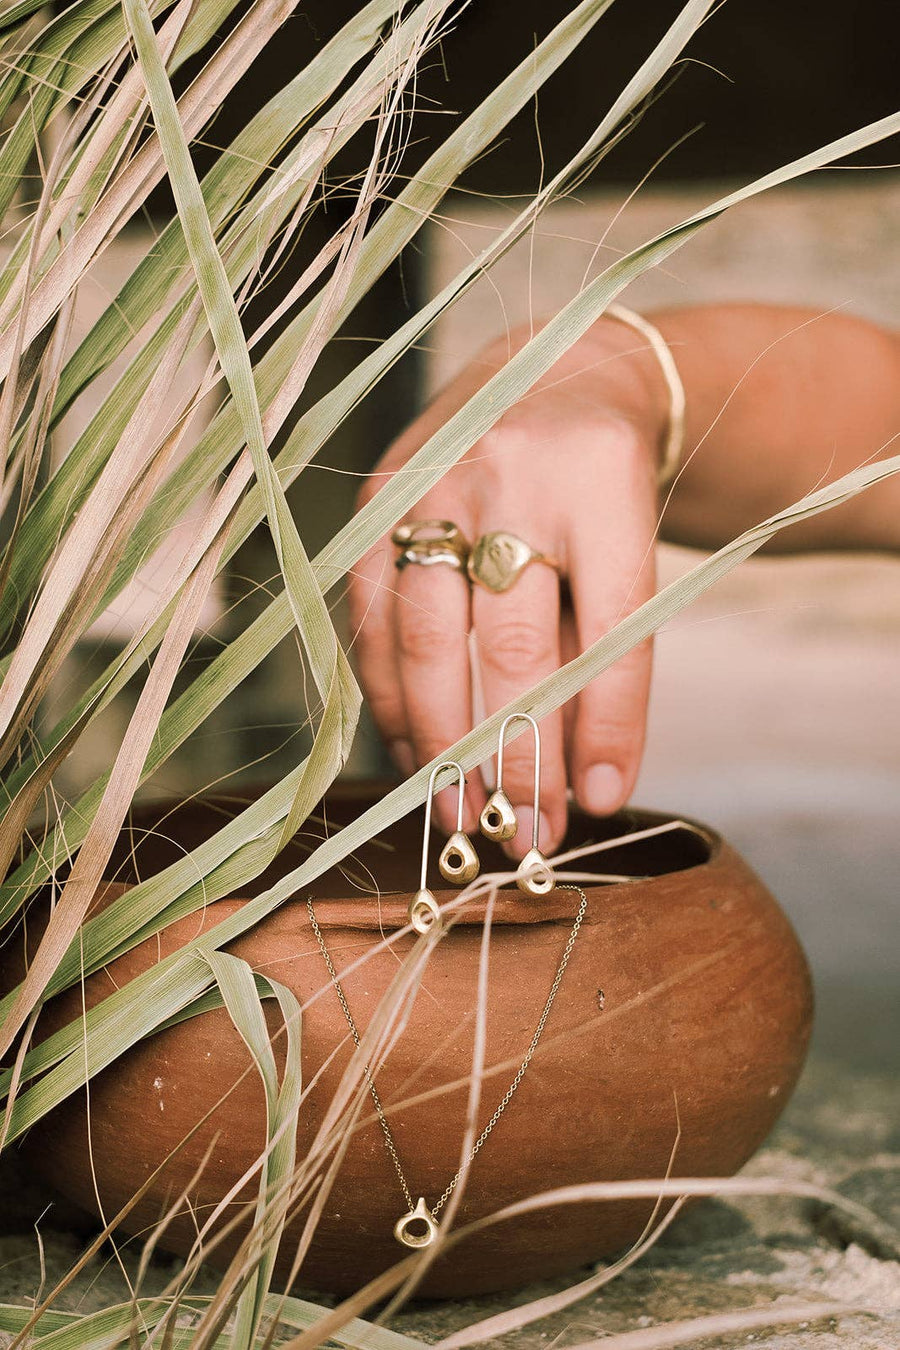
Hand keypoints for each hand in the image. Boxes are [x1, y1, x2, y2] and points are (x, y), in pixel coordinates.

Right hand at [348, 318, 669, 857]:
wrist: (555, 375)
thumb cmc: (603, 489)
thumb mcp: (628, 551)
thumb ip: (605, 654)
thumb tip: (587, 788)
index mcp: (603, 479)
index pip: (609, 625)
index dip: (605, 726)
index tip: (600, 806)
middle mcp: (514, 471)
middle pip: (509, 642)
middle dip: (516, 756)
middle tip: (525, 837)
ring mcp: (435, 478)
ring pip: (426, 637)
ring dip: (442, 743)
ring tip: (464, 817)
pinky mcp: (377, 495)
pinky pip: (372, 618)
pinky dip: (392, 696)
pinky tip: (415, 752)